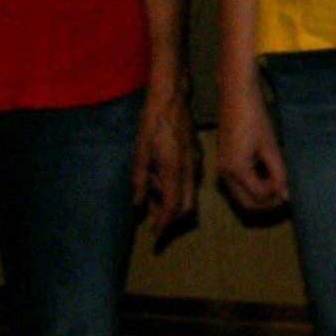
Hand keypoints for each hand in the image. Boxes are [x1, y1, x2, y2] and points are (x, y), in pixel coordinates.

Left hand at [132, 82, 199, 244]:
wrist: (171, 98)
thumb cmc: (151, 124)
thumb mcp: (139, 153)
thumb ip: (139, 181)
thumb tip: (138, 204)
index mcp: (174, 171)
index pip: (173, 208)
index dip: (164, 225)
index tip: (155, 237)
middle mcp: (189, 170)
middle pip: (187, 207)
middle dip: (173, 220)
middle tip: (156, 224)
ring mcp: (196, 161)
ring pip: (190, 194)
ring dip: (175, 204)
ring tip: (155, 202)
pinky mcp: (197, 154)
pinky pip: (190, 181)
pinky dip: (179, 190)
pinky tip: (163, 182)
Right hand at [215, 80, 289, 214]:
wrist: (236, 95)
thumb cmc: (255, 117)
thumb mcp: (270, 146)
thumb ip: (278, 172)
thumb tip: (285, 194)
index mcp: (237, 170)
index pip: (258, 197)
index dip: (276, 197)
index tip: (290, 188)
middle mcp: (225, 174)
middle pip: (246, 203)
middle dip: (266, 203)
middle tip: (285, 194)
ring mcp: (222, 168)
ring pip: (241, 195)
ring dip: (259, 195)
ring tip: (278, 184)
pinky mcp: (223, 161)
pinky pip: (237, 183)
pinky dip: (252, 185)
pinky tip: (266, 175)